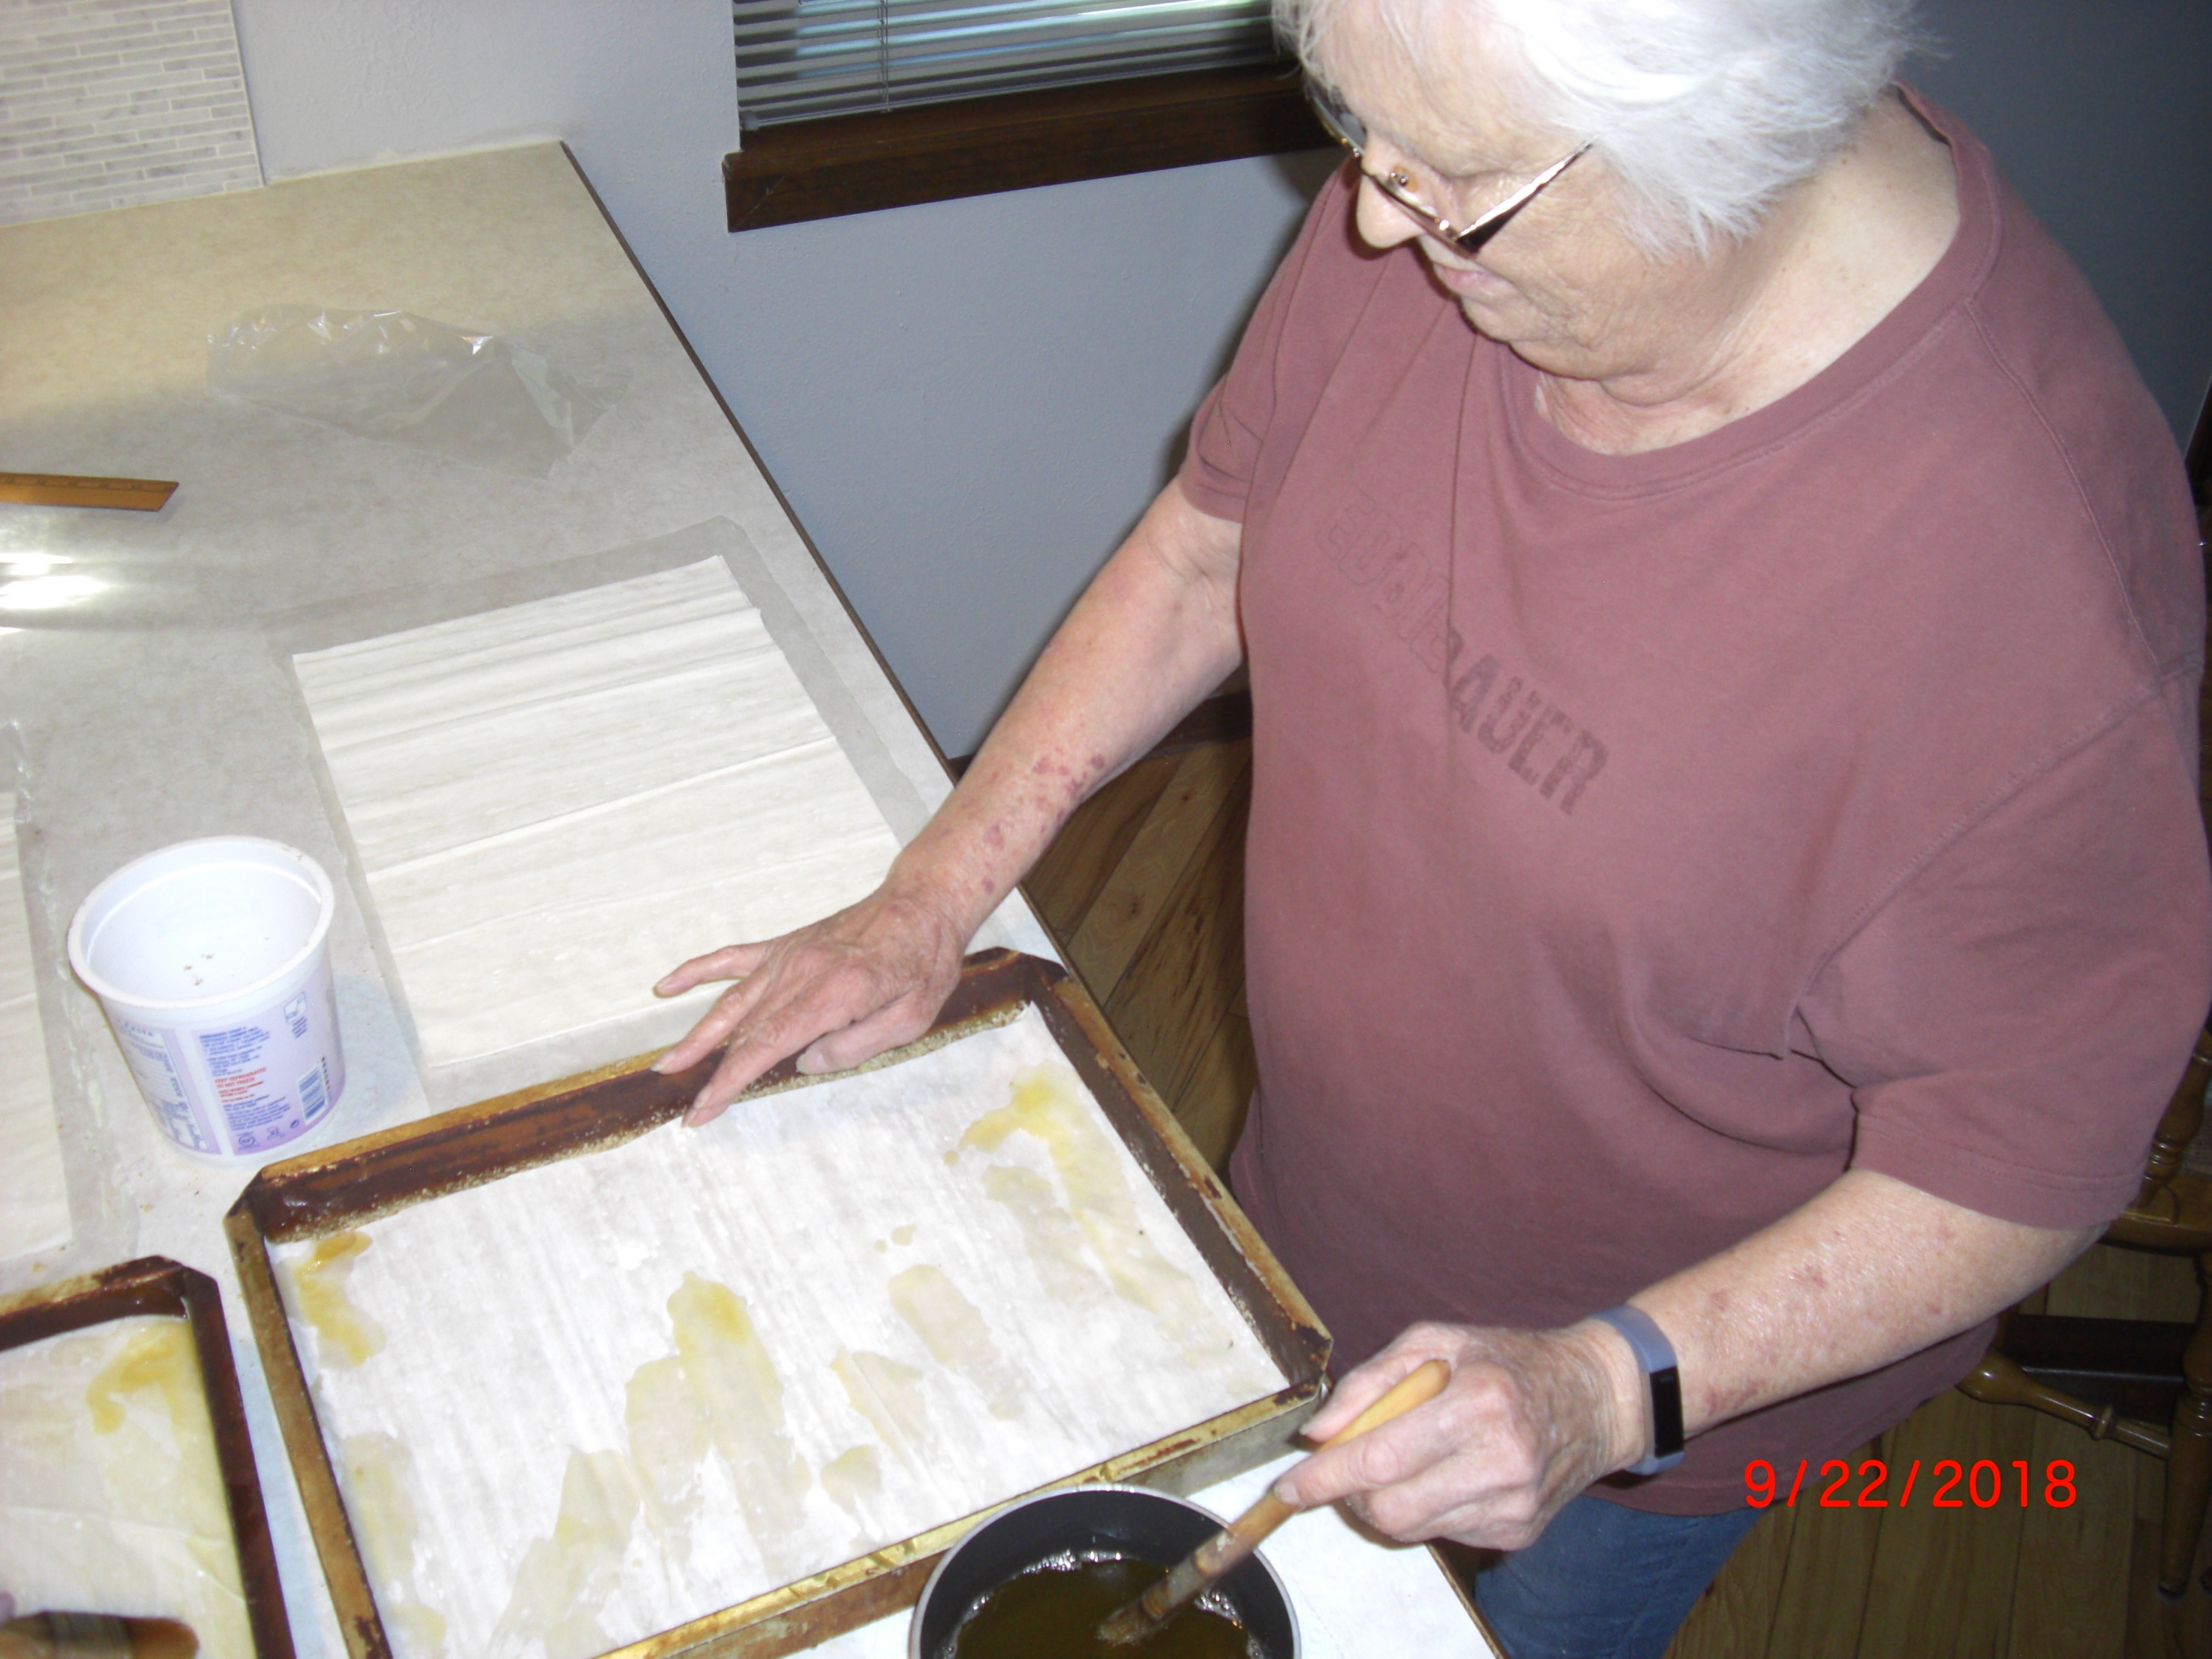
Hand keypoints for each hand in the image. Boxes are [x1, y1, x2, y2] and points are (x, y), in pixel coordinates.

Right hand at [651, 874, 971, 1124]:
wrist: (921, 904)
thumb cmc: (923, 963)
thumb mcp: (912, 1018)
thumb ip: (857, 1046)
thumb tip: (807, 1062)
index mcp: (833, 994)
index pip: (767, 1045)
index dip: (731, 1081)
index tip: (704, 1109)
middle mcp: (801, 972)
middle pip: (744, 1029)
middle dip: (711, 1071)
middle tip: (685, 1105)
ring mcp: (788, 955)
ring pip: (732, 999)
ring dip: (697, 1034)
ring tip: (667, 1063)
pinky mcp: (786, 944)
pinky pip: (733, 956)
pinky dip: (698, 971)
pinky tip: (668, 986)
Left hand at [1272, 1320, 1641, 1550]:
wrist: (1594, 1397)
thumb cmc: (1506, 1360)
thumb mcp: (1436, 1341)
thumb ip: (1370, 1382)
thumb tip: (1318, 1432)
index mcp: (1479, 1403)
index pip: (1381, 1457)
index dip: (1325, 1477)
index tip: (1288, 1486)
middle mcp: (1501, 1461)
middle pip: (1391, 1508)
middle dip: (1352, 1494)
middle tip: (1349, 1465)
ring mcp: (1514, 1505)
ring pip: (1412, 1529)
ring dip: (1385, 1503)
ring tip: (1400, 1462)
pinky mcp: (1520, 1532)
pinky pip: (1444, 1535)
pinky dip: (1425, 1509)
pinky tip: (1443, 1474)